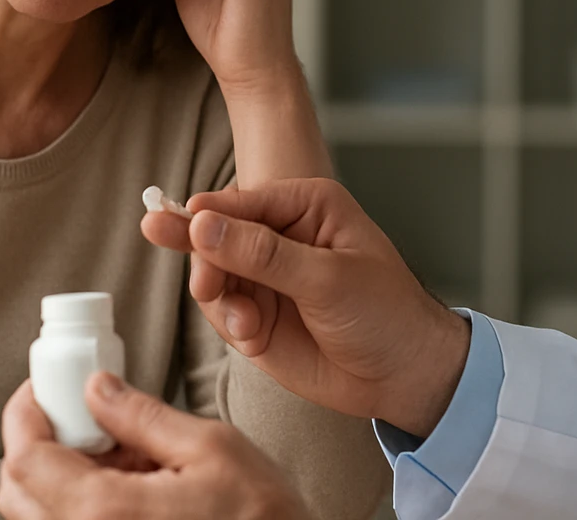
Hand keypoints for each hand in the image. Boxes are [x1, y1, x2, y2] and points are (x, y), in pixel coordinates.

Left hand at [0, 374, 308, 519]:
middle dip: (36, 442)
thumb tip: (98, 388)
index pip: (25, 459)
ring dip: (58, 476)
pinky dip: (80, 503)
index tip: (42, 386)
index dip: (24, 413)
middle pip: (19, 493)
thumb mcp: (212, 448)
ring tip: (115, 453)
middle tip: (75, 412)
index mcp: (105, 514)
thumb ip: (144, 416)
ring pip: (40, 517)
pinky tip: (126, 485)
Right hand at [141, 177, 471, 435]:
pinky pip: (220, 309)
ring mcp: (266, 276)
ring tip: (244, 324)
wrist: (402, 376)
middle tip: (206, 286)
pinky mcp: (257, 314)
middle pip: (216, 233)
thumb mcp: (326, 278)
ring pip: (212, 274)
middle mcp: (281, 235)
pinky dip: (228, 323)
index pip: (243, 200)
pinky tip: (251, 336)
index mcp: (306, 206)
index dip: (207, 213)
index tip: (174, 223)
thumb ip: (262, 254)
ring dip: (218, 298)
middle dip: (205, 260)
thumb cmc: (384, 313)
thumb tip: (203, 225)